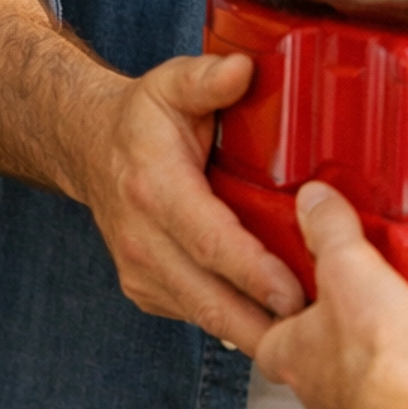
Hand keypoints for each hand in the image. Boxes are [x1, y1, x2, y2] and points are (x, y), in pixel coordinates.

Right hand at [74, 51, 303, 354]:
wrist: (90, 148)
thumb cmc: (143, 118)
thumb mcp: (172, 83)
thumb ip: (207, 77)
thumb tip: (243, 69)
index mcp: (154, 189)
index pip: (208, 240)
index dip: (251, 270)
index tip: (292, 291)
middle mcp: (142, 240)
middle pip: (208, 296)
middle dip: (262, 320)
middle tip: (317, 334)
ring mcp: (141, 271)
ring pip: (204, 314)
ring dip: (254, 330)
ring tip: (311, 339)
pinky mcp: (147, 291)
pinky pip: (197, 314)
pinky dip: (236, 323)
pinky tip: (277, 324)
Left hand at [256, 183, 407, 408]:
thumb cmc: (372, 358)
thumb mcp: (345, 267)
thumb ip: (329, 229)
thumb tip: (314, 200)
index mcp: (289, 351)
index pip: (270, 318)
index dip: (282, 292)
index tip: (298, 266)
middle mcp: (324, 381)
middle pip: (333, 333)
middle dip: (356, 306)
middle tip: (372, 271)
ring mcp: (371, 396)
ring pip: (384, 352)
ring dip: (404, 326)